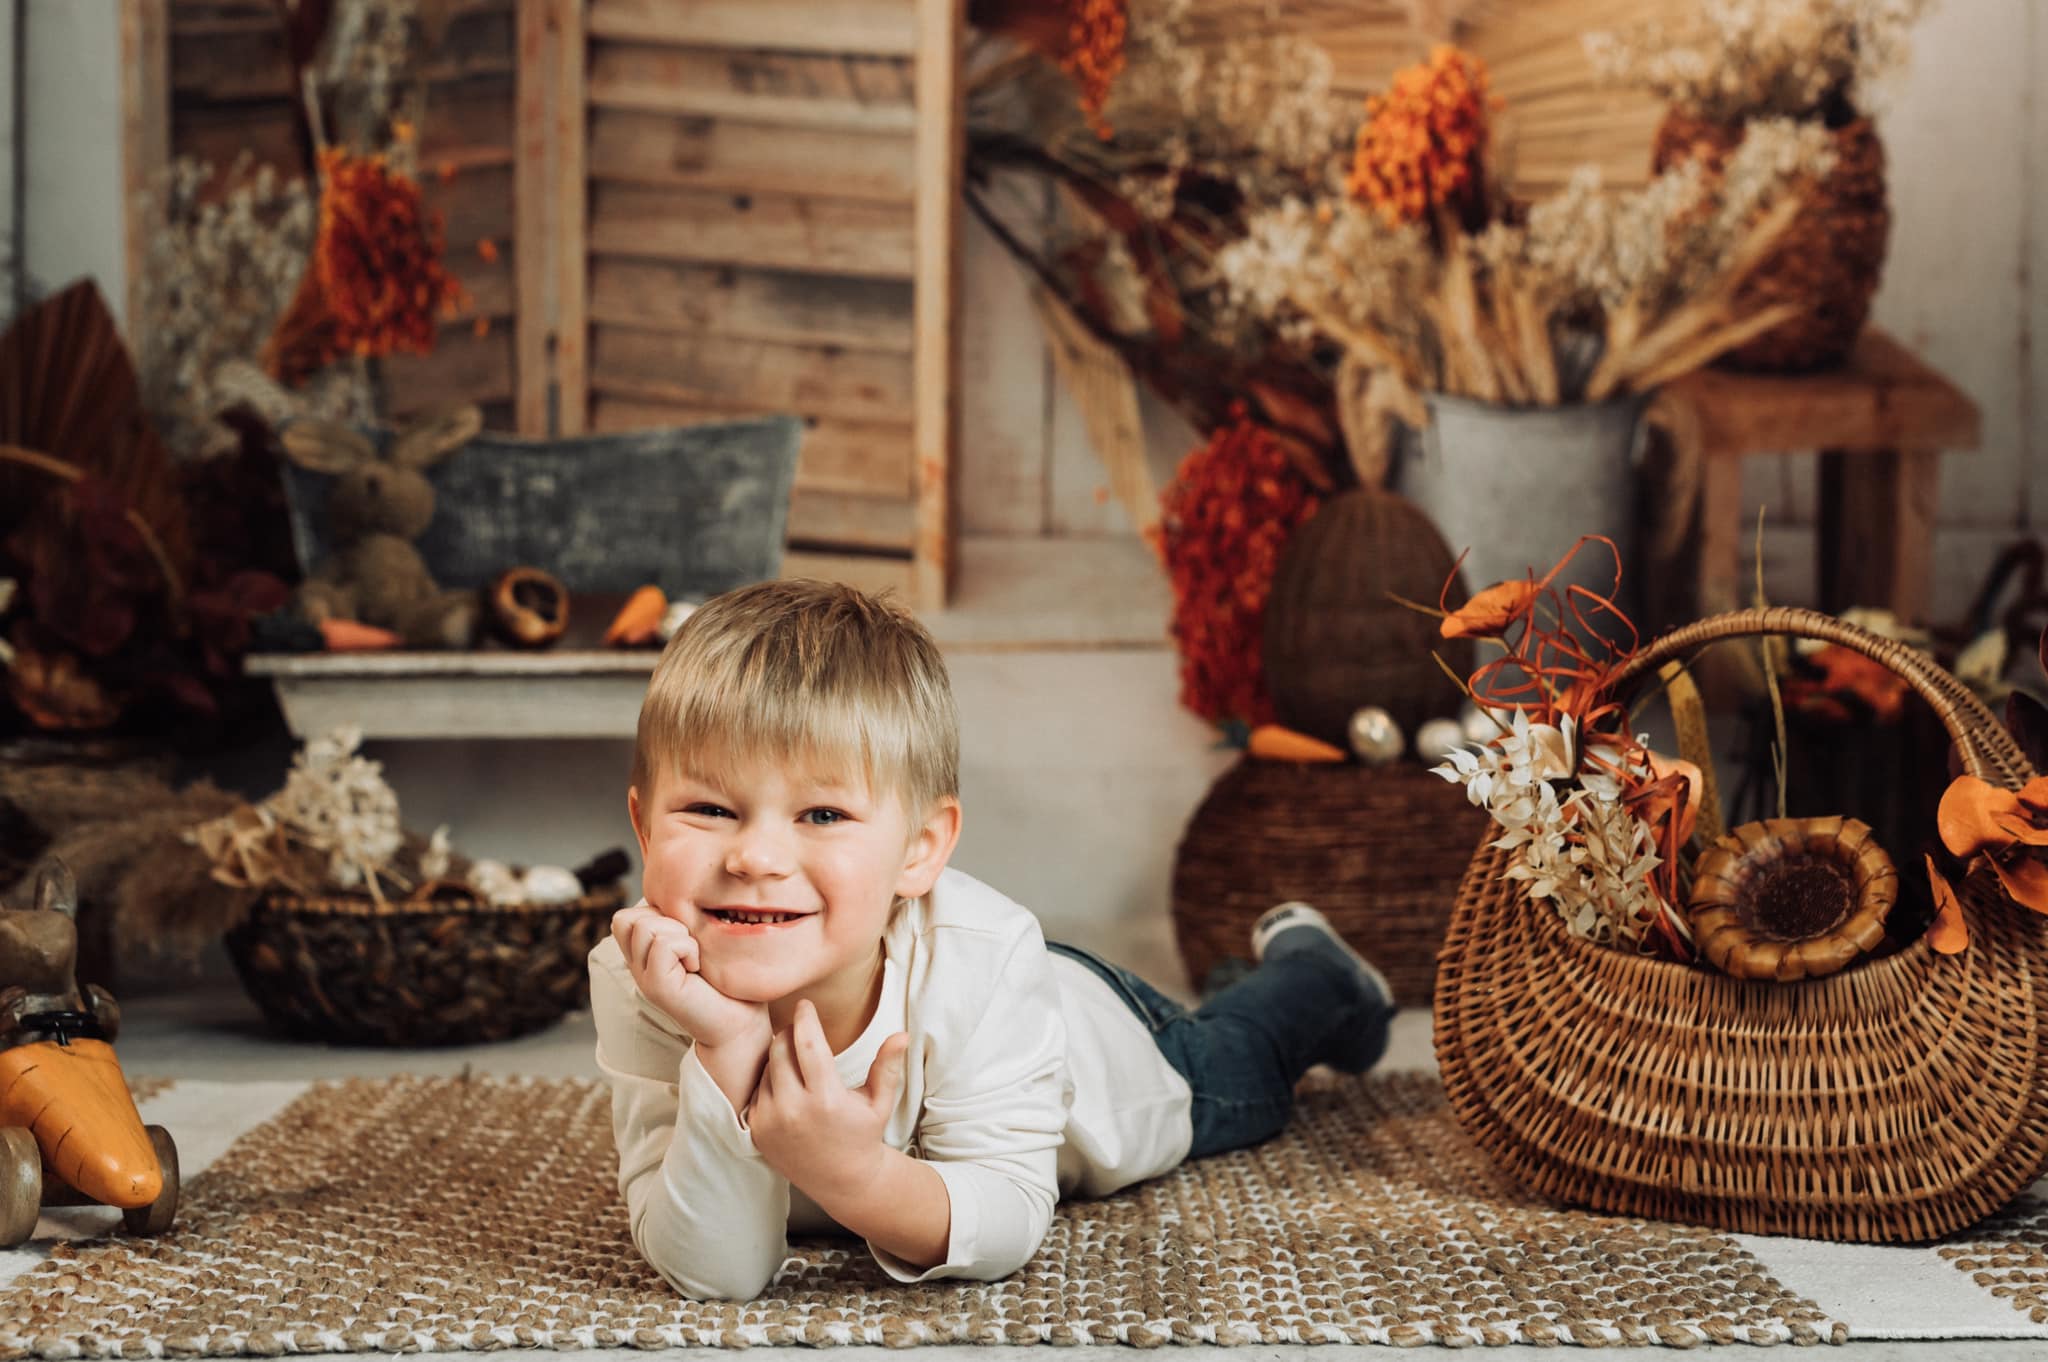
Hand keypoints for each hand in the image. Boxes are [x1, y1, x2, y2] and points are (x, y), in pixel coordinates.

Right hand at [610, 901, 766, 1051]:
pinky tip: (697, 967)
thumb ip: (679, 921)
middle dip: (664, 921)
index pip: (625, 916)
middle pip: (627, 918)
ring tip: (694, 957)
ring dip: (679, 934)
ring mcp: (644, 978)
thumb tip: (678, 889)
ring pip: (644, 927)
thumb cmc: (725, 978)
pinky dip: (687, 948)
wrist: (741, 1021)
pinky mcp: (657, 988)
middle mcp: (637, 965)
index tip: (685, 938)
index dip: (656, 915)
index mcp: (642, 953)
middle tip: (689, 947)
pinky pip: (663, 944)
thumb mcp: (698, 940)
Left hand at [747, 999, 909, 1206]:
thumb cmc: (862, 1134)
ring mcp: (772, 1121)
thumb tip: (902, 1034)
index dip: (805, 1018)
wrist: (840, 1180)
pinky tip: (786, 1083)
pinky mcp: (757, 1130)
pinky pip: (757, 1089)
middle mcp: (794, 1110)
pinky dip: (770, 1080)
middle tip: (800, 1026)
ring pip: (767, 1067)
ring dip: (779, 1055)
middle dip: (790, 1031)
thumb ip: (887, 1066)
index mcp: (826, 1099)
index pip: (807, 1043)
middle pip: (780, 1049)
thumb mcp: (879, 1102)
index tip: (805, 1004)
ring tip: (797, 1058)